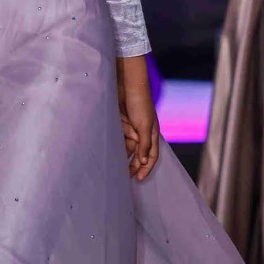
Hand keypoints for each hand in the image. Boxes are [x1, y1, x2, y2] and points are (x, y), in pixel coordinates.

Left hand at [117, 56, 159, 182]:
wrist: (126, 84)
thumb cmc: (140, 103)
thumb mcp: (144, 125)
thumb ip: (144, 144)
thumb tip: (142, 161)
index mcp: (152, 134)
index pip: (151, 156)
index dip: (146, 168)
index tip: (138, 179)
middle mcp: (142, 132)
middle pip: (137, 154)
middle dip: (131, 165)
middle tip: (124, 176)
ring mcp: (130, 128)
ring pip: (126, 146)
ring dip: (122, 151)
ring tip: (115, 161)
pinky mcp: (120, 123)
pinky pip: (117, 137)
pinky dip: (116, 140)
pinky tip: (111, 146)